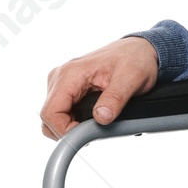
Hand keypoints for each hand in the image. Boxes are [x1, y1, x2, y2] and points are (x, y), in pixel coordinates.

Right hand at [39, 36, 159, 137]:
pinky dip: (73, 121)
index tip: (84, 138)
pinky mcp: (67, 89)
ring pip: (53, 117)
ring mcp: (62, 83)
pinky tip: (91, 120)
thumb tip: (101, 117)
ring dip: (70, 127)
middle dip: (67, 131)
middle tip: (93, 133)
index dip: (63, 131)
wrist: (138, 50)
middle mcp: (60, 77)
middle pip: (49, 117)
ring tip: (95, 125)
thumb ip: (115, 98)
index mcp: (70, 73)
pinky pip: (61, 112)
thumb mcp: (131, 78)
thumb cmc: (134, 59)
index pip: (50, 112)